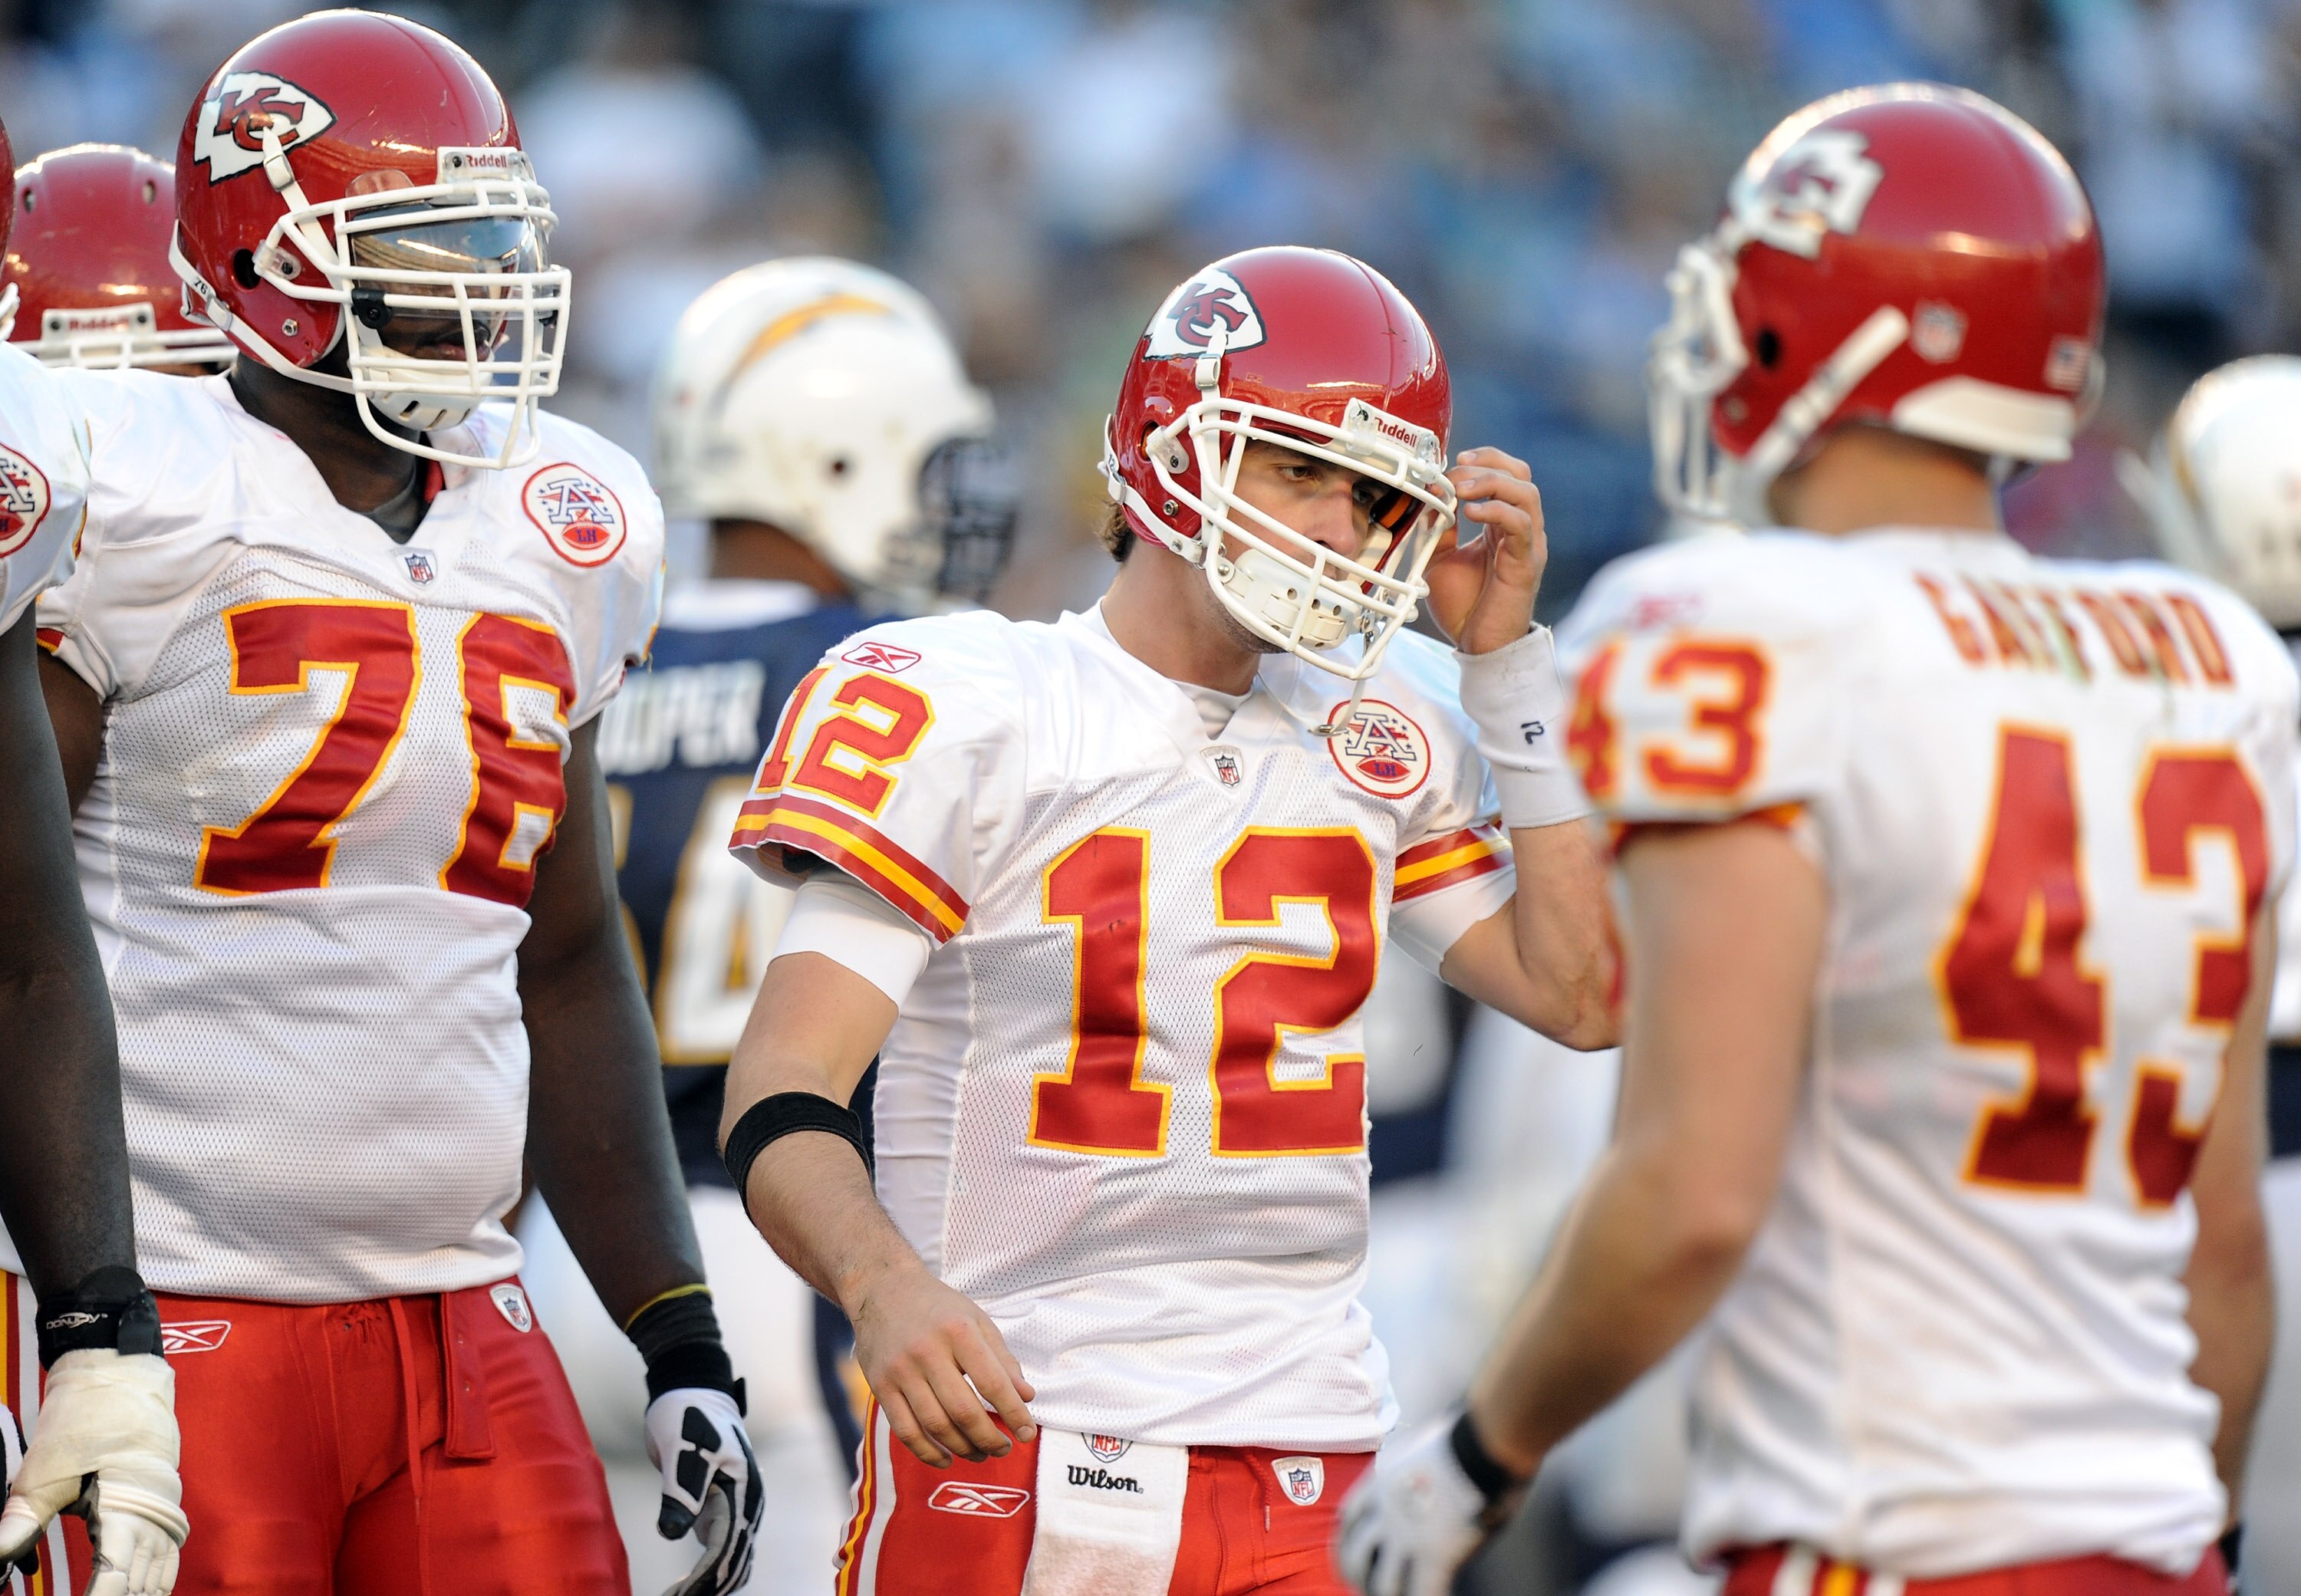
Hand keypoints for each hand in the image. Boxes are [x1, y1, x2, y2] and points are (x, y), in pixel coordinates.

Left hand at [0, 1350, 185, 1595]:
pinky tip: (143, 1589)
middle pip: (143, 1583)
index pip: (116, 1580)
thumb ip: (23, 1520)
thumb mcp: (45, 1470)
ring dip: (142, 1593)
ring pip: (160, 1573)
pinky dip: (155, 1579)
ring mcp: (165, 1509)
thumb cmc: (85, 1418)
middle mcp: (154, 1515)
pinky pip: (168, 1554)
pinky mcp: (165, 1503)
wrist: (120, 1375)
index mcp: (126, 1509)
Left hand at [644, 1386, 760, 1595]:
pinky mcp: (722, 1507)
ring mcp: (737, 1506)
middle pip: (735, 1561)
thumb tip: (673, 1533)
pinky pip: (722, 1549)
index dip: (705, 1579)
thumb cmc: (685, 1413)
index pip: (727, 1547)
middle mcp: (747, 1502)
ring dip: (710, 1585)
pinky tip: (685, 1586)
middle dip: (709, 1588)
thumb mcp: (679, 1447)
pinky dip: (708, 1572)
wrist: (691, 1389)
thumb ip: (680, 1490)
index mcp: (743, 1489)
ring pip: (732, 1560)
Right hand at [848, 1260, 1034, 1466]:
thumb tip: (1027, 1397)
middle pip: (963, 1411)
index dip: (1014, 1413)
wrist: (882, 1289)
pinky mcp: (880, 1386)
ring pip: (935, 1425)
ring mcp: (900, 1371)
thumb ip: (1002, 1359)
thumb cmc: (938, 1307)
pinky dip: (927, 1452)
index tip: (1027, 1434)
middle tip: (1004, 1449)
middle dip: (989, 1438)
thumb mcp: (977, 1320)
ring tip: (980, 1454)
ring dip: (963, 1449)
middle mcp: (927, 1351)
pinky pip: (905, 1431)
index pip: (992, 1382)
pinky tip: (946, 1458)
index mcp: (958, 1331)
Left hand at [1335, 1412, 1516, 1595]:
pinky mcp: (1436, 1554)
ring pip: (1383, 1585)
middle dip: (1357, 1577)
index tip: (1351, 1554)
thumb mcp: (1420, 1445)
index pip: (1347, 1519)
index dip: (1345, 1541)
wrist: (1485, 1438)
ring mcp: (1408, 1535)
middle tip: (1365, 1589)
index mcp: (1380, 1482)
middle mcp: (1386, 1511)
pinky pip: (1422, 1593)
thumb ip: (1411, 1466)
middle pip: (1355, 1556)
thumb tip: (1419, 1470)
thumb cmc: (1466, 1434)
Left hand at [1422, 447, 1546, 654]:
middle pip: (1520, 475)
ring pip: (1526, 493)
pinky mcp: (1526, 563)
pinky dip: (1496, 511)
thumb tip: (1427, 496)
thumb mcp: (1439, 558)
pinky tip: (1470, 512)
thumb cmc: (1465, 605)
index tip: (1453, 460)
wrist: (1477, 645)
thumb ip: (1437, 528)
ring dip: (1491, 483)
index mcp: (1502, 525)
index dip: (1484, 459)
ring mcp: (1527, 545)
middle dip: (1486, 465)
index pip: (1507, 474)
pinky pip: (1521, 525)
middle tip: (1453, 473)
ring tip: (1460, 489)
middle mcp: (1520, 530)